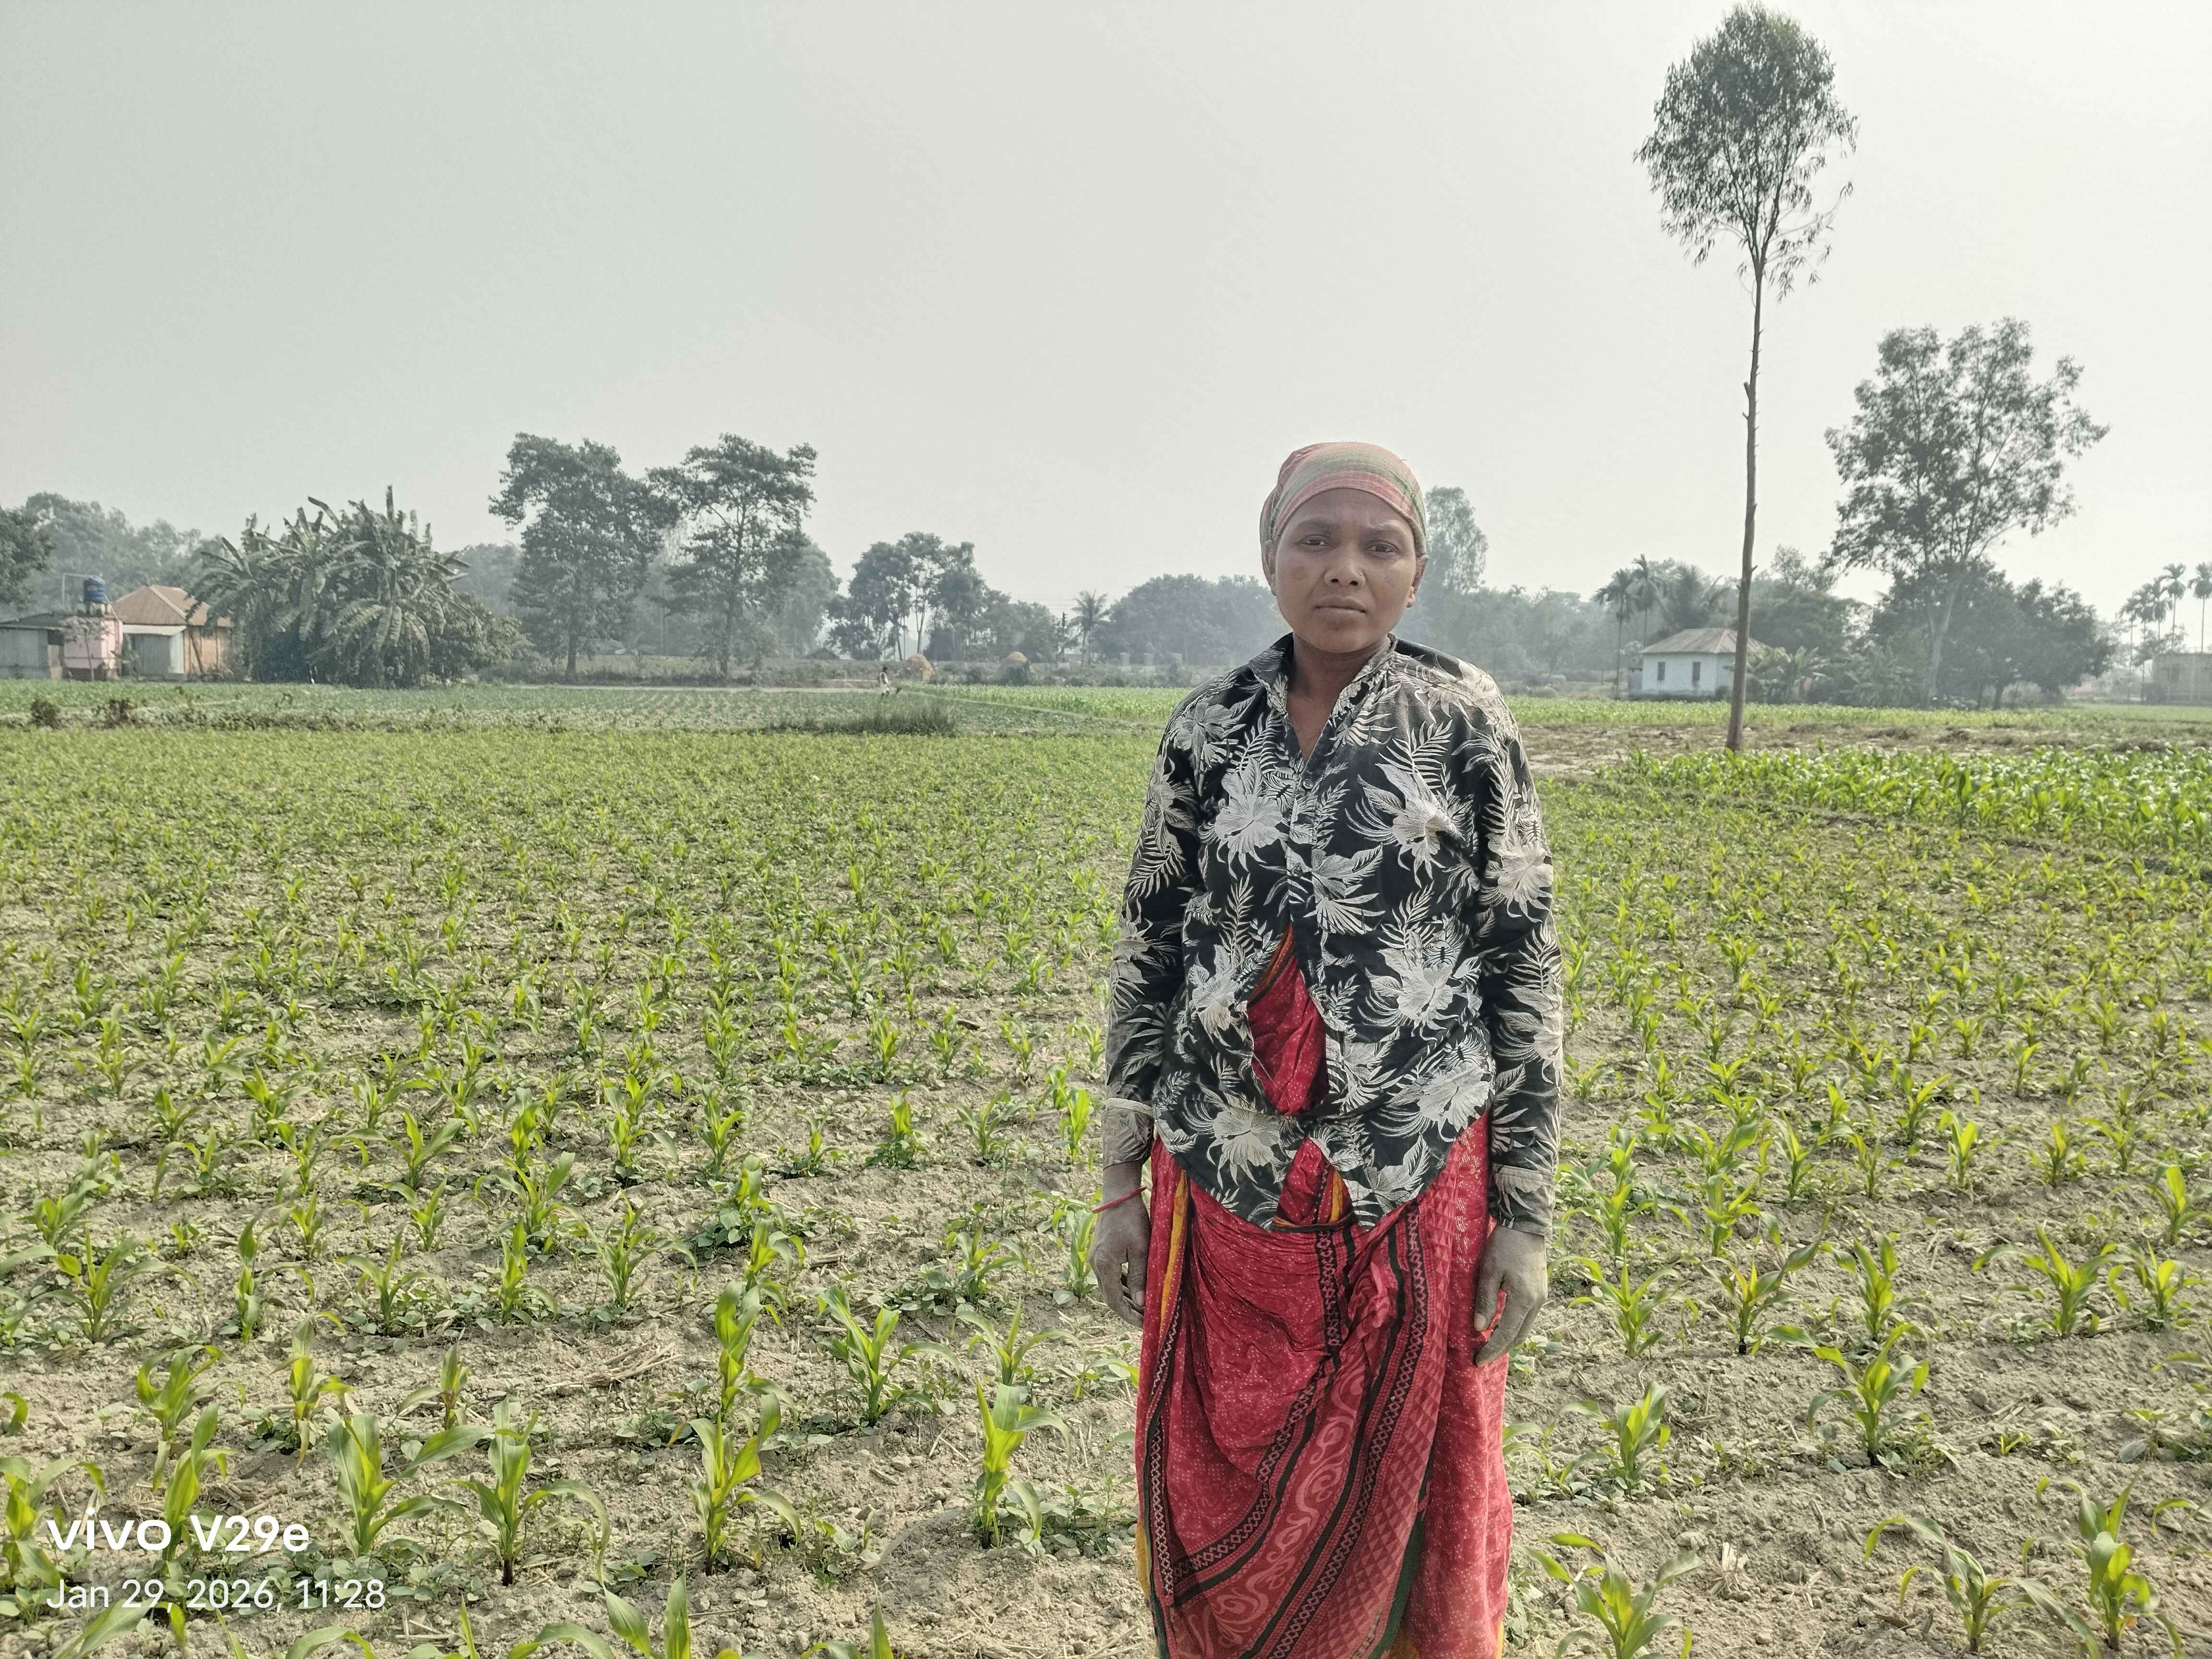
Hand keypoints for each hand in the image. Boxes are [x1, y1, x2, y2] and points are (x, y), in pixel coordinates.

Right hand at [1089, 1160, 1150, 1325]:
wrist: (1118, 1194)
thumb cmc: (1133, 1218)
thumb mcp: (1141, 1248)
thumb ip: (1140, 1277)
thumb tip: (1142, 1304)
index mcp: (1104, 1265)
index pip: (1115, 1301)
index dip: (1129, 1316)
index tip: (1144, 1326)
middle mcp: (1096, 1263)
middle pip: (1110, 1296)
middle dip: (1128, 1310)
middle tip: (1146, 1320)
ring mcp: (1096, 1257)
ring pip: (1109, 1286)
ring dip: (1125, 1298)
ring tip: (1143, 1308)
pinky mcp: (1100, 1251)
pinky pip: (1110, 1275)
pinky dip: (1122, 1285)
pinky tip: (1134, 1289)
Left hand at [1471, 1224, 1546, 1364]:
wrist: (1526, 1225)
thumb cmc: (1504, 1245)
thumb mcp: (1488, 1271)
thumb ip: (1485, 1301)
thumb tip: (1479, 1328)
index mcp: (1523, 1300)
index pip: (1506, 1334)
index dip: (1492, 1350)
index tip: (1478, 1362)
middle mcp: (1536, 1303)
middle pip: (1519, 1336)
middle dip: (1501, 1349)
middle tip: (1482, 1357)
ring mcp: (1541, 1297)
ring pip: (1525, 1328)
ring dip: (1508, 1339)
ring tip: (1489, 1345)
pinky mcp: (1540, 1291)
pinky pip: (1527, 1317)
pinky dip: (1514, 1326)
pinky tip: (1501, 1325)